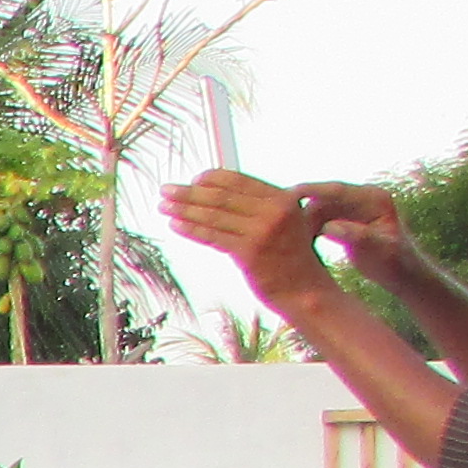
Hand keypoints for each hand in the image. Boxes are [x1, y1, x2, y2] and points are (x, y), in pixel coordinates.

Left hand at [164, 172, 331, 307]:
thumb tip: (220, 191)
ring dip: (184, 209)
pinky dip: (191, 229)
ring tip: (163, 206)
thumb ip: (261, 205)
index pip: (239, 180)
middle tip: (165, 189)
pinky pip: (212, 237)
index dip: (212, 178)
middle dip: (189, 192)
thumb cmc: (292, 257)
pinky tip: (175, 225)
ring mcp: (261, 232)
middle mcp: (273, 212)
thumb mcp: (287, 221)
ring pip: (213, 216)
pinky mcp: (248, 253)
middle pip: (221, 196)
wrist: (305, 289)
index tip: (193, 179)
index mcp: (283, 199)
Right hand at [291, 183, 413, 291]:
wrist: (404, 274)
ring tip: (282, 237)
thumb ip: (357, 236)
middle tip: (275, 222)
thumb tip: (329, 227)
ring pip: (318, 210)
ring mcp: (352, 208)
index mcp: (375, 199)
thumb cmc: (397, 263)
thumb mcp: (380, 251)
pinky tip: (296, 242)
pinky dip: (308, 229)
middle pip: (324, 199)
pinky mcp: (344, 219)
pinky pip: (320, 219)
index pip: (338, 190)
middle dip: (301, 209)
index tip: (287, 195)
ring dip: (302, 222)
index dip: (312, 191)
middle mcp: (362, 198)